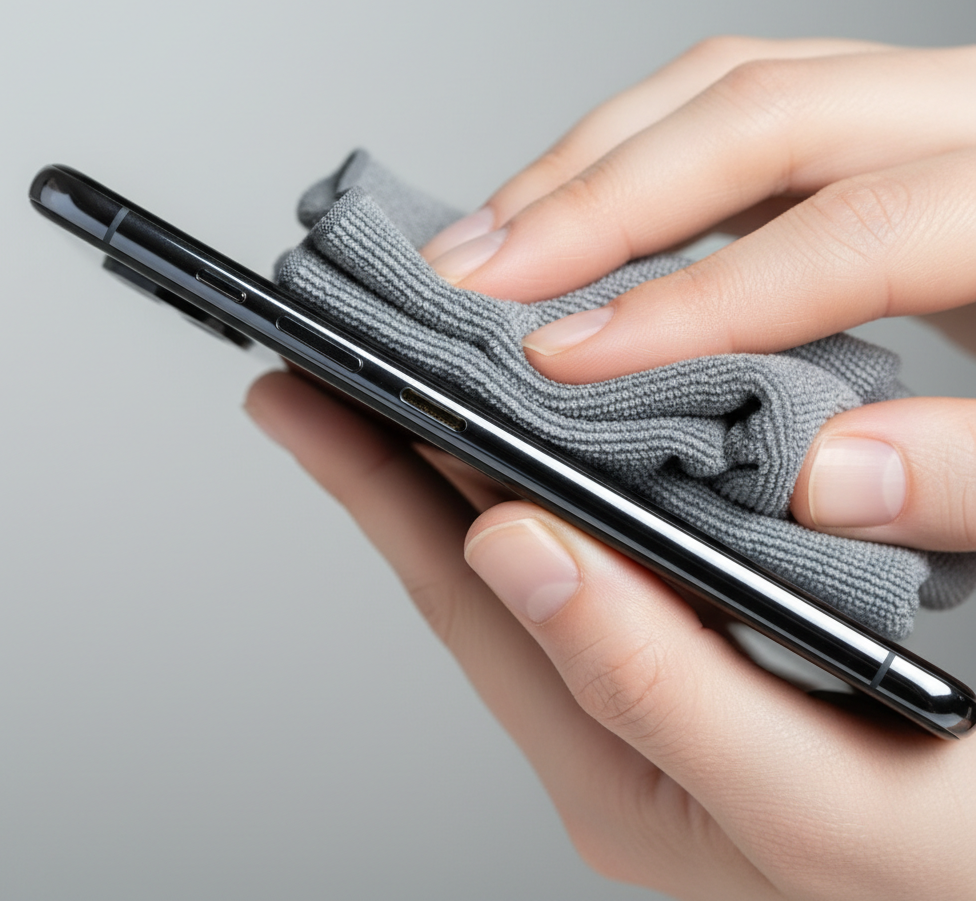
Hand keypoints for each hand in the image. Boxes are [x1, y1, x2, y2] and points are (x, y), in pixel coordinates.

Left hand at [245, 370, 975, 900]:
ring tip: (414, 372)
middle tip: (328, 359)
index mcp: (612, 769)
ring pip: (536, 551)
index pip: (456, 597)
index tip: (298, 391)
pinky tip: (560, 423)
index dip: (369, 484)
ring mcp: (660, 691)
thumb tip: (516, 545)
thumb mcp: (814, 802)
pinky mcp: (712, 659)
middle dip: (391, 456)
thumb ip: (655, 687)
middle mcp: (617, 723)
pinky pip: (609, 548)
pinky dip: (566, 473)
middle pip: (472, 569)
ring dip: (467, 457)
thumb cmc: (943, 870)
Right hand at [424, 38, 975, 550]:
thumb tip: (820, 476)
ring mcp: (923, 104)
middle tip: (482, 278)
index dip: (698, 301)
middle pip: (768, 109)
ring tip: (492, 240)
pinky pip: (737, 109)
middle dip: (600, 199)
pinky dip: (633, 158)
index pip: (855, 230)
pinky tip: (566, 218)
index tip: (569, 365)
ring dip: (595, 162)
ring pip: (736, 85)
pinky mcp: (874, 125)